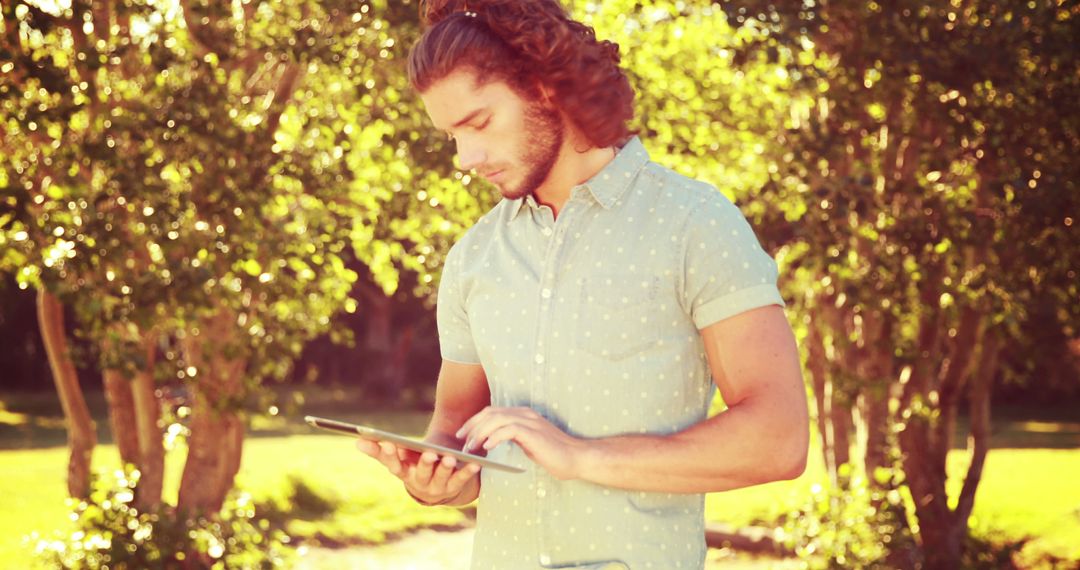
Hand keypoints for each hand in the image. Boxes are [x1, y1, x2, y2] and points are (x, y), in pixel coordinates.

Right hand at [355, 439, 480, 504]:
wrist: (437, 489)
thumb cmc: (414, 467)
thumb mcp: (398, 459)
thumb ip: (380, 450)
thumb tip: (357, 441)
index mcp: (404, 473)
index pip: (394, 465)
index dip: (390, 455)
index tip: (388, 442)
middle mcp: (419, 483)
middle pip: (420, 473)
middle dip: (424, 464)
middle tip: (429, 453)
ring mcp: (437, 487)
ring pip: (441, 478)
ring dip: (445, 468)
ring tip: (449, 458)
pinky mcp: (454, 487)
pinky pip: (461, 480)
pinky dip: (468, 472)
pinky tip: (475, 464)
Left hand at [456, 406, 585, 479]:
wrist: (576, 458)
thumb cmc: (553, 455)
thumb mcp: (529, 444)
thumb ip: (513, 438)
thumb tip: (492, 442)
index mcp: (523, 414)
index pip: (492, 412)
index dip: (474, 421)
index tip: (462, 435)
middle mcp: (524, 413)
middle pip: (490, 413)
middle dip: (472, 426)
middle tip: (460, 441)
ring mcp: (529, 421)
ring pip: (496, 419)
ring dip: (480, 433)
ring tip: (471, 447)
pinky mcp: (533, 432)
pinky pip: (508, 430)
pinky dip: (494, 437)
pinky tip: (487, 447)